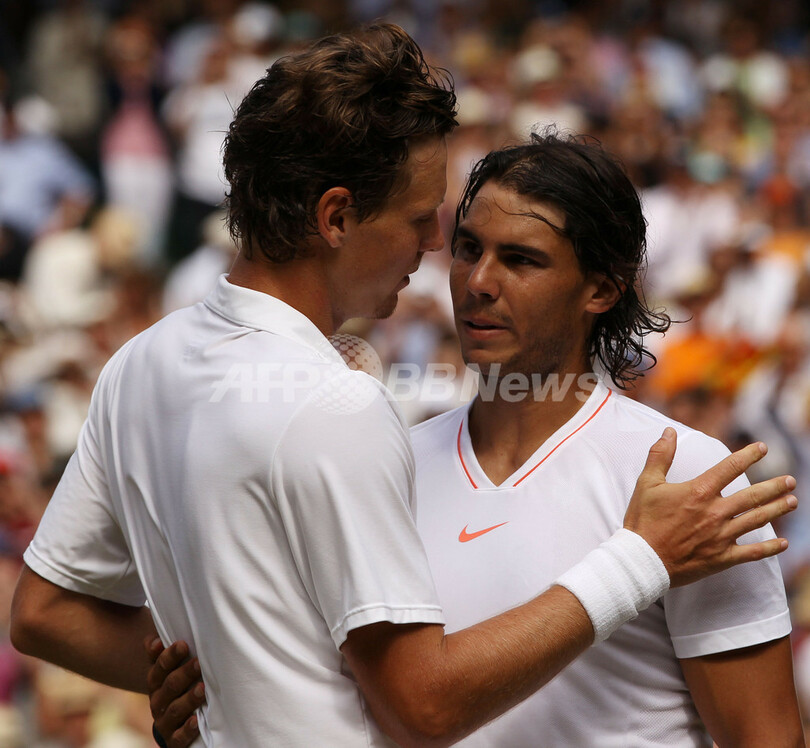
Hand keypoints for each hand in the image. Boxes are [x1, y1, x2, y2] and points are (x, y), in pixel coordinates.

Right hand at [145, 636, 204, 747]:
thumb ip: (161, 656)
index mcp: (156, 683)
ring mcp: (165, 722)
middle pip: (168, 686)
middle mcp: (158, 702)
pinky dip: (187, 729)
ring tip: (203, 688)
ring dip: (189, 699)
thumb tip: (153, 639)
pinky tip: (196, 720)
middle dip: (183, 673)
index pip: (159, 668)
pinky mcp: (174, 741)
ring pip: (175, 710)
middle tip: (198, 662)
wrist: (175, 726)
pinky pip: (179, 737)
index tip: (183, 644)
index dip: (169, 656)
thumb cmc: (176, 690)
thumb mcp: (168, 672)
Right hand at [624, 428, 795, 586]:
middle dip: (774, 486)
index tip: (763, 448)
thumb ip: (660, 456)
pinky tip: (783, 543)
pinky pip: (752, 553)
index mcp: (699, 492)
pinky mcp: (721, 557)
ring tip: (792, 502)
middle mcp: (715, 512)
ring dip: (777, 509)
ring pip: (757, 520)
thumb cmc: (643, 521)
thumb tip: (669, 432)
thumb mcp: (647, 483)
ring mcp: (721, 536)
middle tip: (790, 480)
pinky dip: (769, 548)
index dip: (748, 456)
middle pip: (752, 496)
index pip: (729, 468)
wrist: (642, 560)